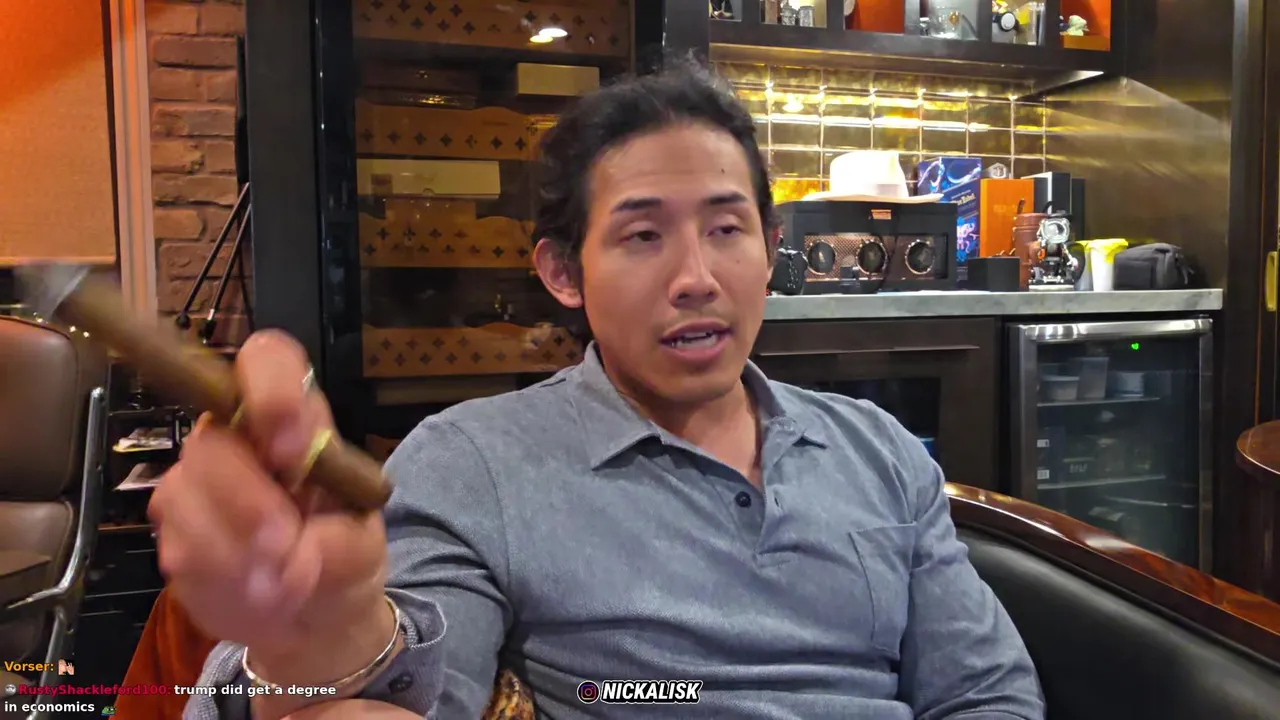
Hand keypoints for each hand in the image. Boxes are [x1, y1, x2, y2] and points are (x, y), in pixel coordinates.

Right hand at [149, 330, 392, 679]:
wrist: (309, 611)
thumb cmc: (339, 555)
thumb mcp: (364, 550)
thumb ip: (342, 543)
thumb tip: (302, 548)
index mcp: (294, 417)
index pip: (267, 361)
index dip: (270, 391)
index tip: (291, 449)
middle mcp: (236, 435)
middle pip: (214, 441)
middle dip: (249, 501)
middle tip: (286, 546)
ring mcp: (195, 479)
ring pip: (186, 495)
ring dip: (236, 549)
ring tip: (281, 583)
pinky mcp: (171, 527)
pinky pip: (179, 543)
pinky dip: (219, 575)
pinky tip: (252, 589)